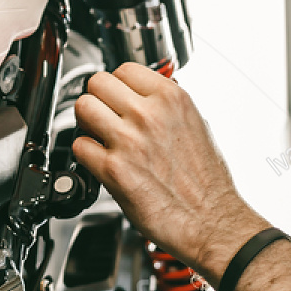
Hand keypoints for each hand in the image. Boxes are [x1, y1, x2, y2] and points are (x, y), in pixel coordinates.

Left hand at [71, 63, 265, 283]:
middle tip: (104, 118)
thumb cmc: (208, 183)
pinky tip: (100, 162)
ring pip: (83, 108)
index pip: (124, 69)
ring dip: (86, 124)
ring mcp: (129, 140)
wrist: (211, 222)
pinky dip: (85, 155)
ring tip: (99, 138)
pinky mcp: (114, 170)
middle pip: (97, 82)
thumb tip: (145, 99)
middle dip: (98, 100)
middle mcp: (150, 114)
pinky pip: (79, 146)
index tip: (118, 99)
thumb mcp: (197, 125)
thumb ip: (167, 107)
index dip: (117, 86)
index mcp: (172, 98)